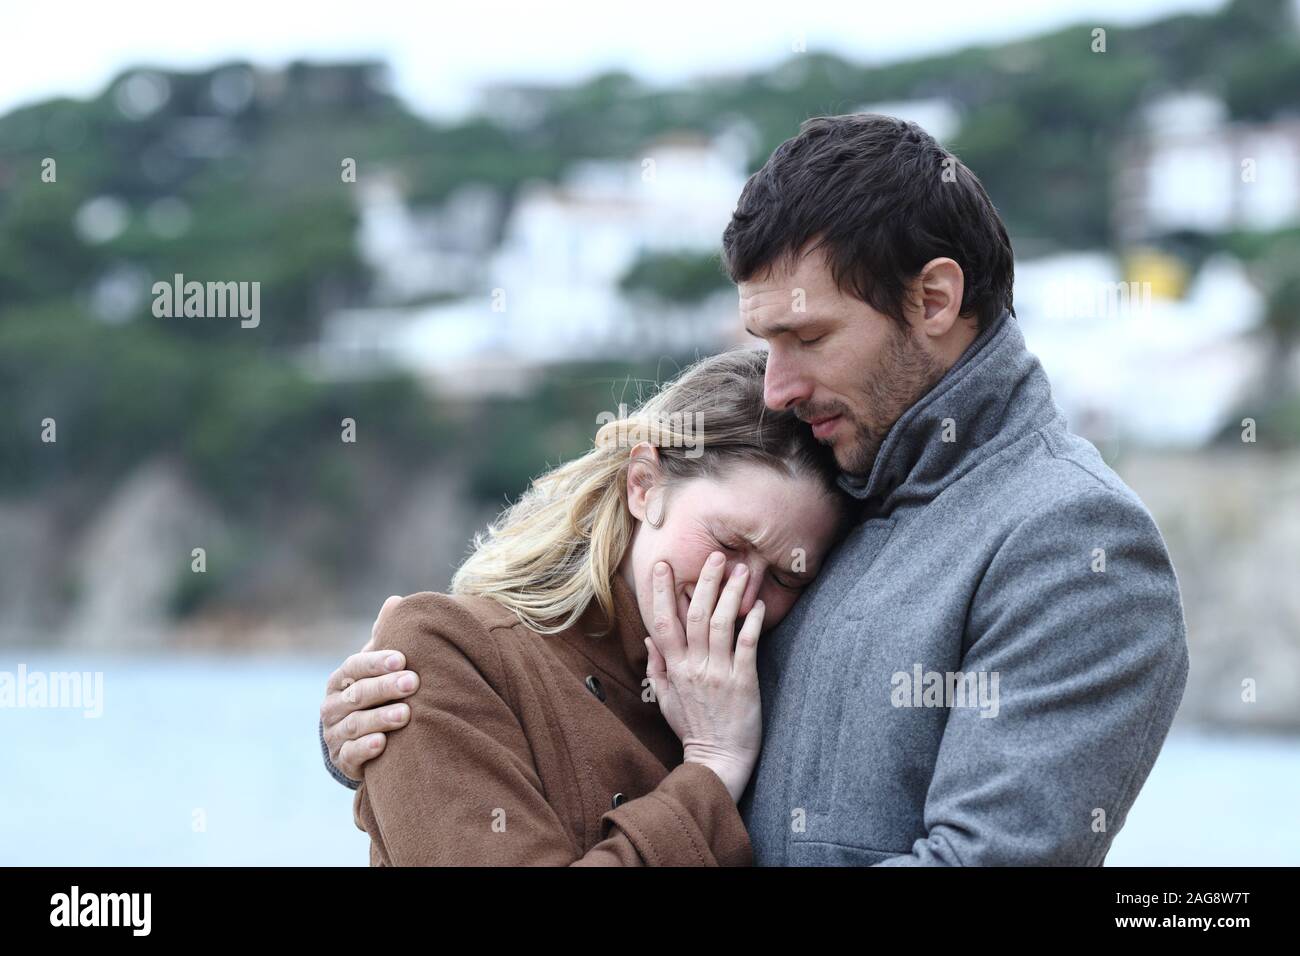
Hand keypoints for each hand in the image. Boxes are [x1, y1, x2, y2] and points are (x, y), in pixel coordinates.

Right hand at [320, 595, 420, 780]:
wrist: (357, 741)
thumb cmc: (374, 695)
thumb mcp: (378, 667)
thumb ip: (385, 638)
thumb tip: (395, 601)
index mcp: (342, 679)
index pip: (354, 666)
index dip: (376, 662)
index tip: (402, 658)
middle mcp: (333, 705)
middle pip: (357, 694)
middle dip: (385, 687)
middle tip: (413, 682)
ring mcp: (335, 734)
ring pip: (355, 724)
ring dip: (380, 718)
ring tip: (406, 714)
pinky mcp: (342, 760)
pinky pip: (351, 754)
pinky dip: (366, 749)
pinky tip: (383, 743)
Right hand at [643, 553, 764, 801]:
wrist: (717, 760)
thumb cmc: (692, 729)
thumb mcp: (665, 699)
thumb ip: (657, 667)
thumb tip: (649, 639)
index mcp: (673, 668)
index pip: (662, 622)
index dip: (660, 592)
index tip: (662, 566)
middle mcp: (693, 666)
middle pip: (694, 614)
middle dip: (704, 581)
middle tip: (715, 555)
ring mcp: (718, 673)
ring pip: (720, 623)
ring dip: (731, 594)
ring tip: (741, 571)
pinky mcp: (742, 681)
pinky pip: (747, 645)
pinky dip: (752, 622)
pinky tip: (758, 604)